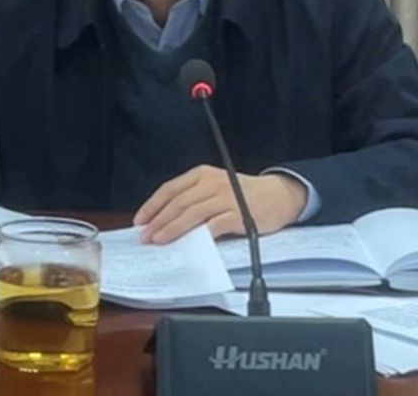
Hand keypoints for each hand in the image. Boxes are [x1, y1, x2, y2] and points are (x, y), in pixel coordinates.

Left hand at [132, 165, 308, 244]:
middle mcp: (212, 182)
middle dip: (159, 220)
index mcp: (202, 174)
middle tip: (146, 236)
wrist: (278, 195)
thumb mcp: (215, 187)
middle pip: (179, 202)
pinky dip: (199, 235)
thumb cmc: (243, 194)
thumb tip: (165, 220)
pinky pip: (214, 225)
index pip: (171, 189)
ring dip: (173, 228)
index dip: (153, 205)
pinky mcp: (238, 214)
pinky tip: (189, 244)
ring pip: (192, 213)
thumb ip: (194, 198)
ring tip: (159, 240)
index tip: (140, 220)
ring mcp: (226, 198)